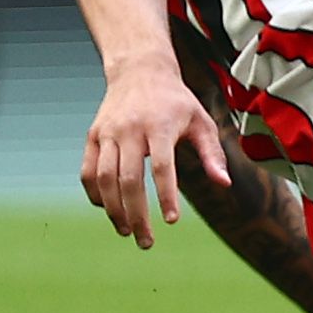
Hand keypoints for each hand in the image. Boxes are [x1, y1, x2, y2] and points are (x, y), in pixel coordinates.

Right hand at [81, 57, 229, 247]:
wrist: (140, 70)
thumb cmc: (177, 101)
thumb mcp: (201, 120)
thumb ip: (212, 153)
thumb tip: (224, 184)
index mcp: (160, 124)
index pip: (162, 166)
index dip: (166, 195)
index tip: (171, 221)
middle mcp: (130, 129)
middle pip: (129, 179)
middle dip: (136, 214)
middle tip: (146, 241)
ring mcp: (107, 133)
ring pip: (104, 178)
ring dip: (113, 209)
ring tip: (127, 231)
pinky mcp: (92, 136)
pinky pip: (88, 172)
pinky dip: (95, 195)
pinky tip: (108, 209)